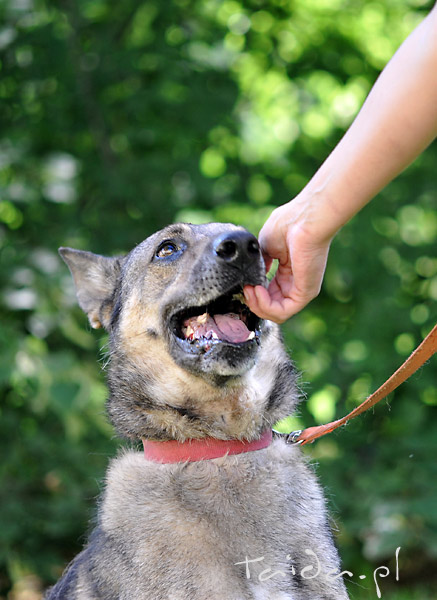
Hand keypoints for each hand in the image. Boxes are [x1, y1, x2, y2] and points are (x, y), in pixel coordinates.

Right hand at [244, 202, 331, 322]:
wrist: (305, 219)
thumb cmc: (288, 224)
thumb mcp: (264, 246)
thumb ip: (259, 263)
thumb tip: (251, 276)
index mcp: (287, 273)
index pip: (268, 295)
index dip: (253, 294)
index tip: (244, 283)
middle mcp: (295, 284)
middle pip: (270, 308)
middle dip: (253, 301)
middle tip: (246, 288)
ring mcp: (301, 290)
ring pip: (275, 314)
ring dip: (257, 305)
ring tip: (251, 289)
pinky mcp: (305, 294)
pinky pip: (282, 312)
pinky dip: (265, 306)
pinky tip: (258, 290)